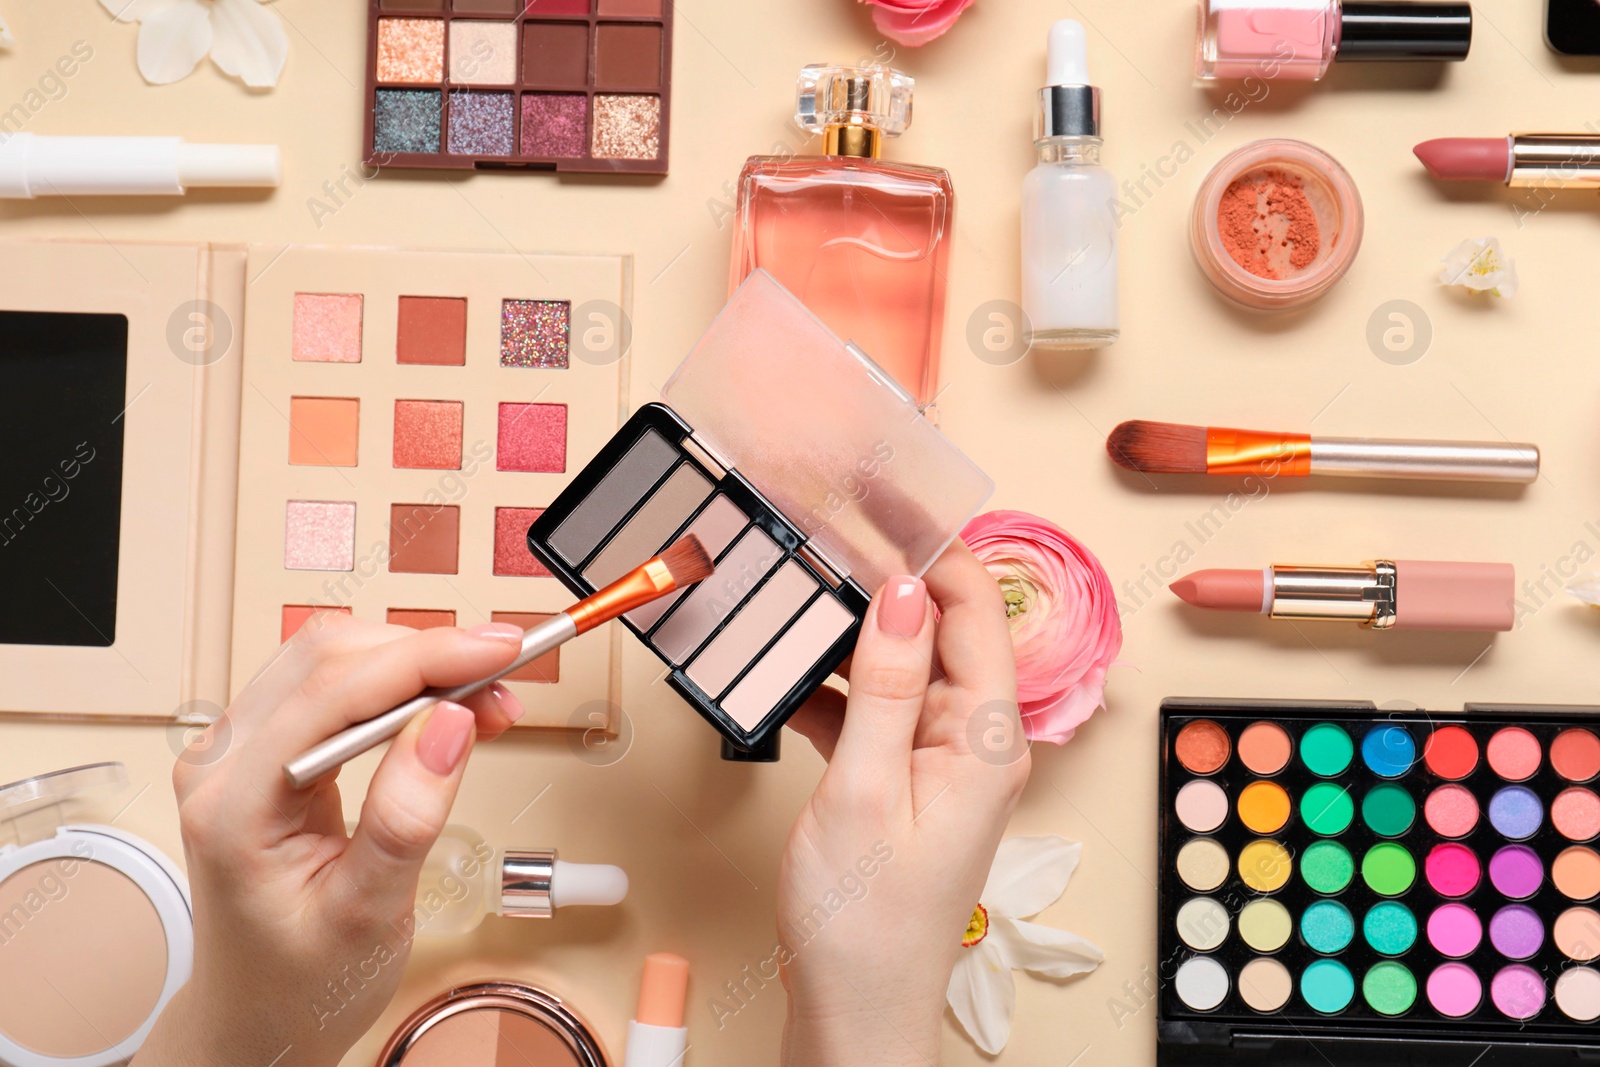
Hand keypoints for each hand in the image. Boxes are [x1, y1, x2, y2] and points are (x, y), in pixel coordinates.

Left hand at [131, 614, 525, 1066]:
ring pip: (332, 660)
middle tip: (504, 684)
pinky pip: (331, 687)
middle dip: (428, 658)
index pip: (333, 695)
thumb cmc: (299, 984)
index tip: (498, 651)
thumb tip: (449, 725)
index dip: (425, 660)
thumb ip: (405, 818)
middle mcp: (222, 766)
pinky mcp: (265, 751)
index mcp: (234, 808)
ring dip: (416, 666)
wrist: (259, 1018)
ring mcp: (238, 753)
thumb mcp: (367, 916)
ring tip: (484, 702)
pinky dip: (396, 685)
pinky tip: (442, 708)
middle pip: (330, 660)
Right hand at [778, 543, 1028, 1065]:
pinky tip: (794, 671)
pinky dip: (839, 684)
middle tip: (832, 519)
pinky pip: (878, 708)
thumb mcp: (867, 790)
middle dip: (891, 570)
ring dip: (859, 624)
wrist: (854, 1012)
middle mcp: (977, 741)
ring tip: (806, 577)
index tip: (885, 492)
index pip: (973, 608)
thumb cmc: (865, 922)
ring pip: (905, 664)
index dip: (933, 541)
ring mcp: (941, 760)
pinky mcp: (904, 780)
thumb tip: (903, 588)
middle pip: (943, 626)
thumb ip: (888, 685)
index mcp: (988, 738)